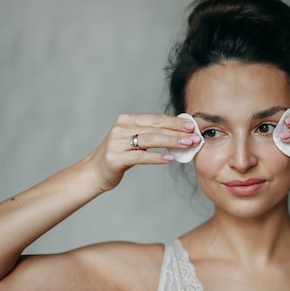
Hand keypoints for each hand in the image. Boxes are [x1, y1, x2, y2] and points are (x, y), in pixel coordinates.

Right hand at [85, 113, 201, 191]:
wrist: (94, 172)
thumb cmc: (120, 156)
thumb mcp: (133, 140)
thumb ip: (151, 134)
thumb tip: (180, 132)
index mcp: (127, 120)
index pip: (156, 118)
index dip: (175, 121)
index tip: (192, 125)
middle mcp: (121, 128)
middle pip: (155, 128)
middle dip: (177, 131)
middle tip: (194, 136)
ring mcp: (117, 142)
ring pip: (150, 140)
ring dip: (171, 142)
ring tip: (187, 145)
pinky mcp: (115, 158)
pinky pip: (140, 156)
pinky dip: (157, 157)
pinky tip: (170, 159)